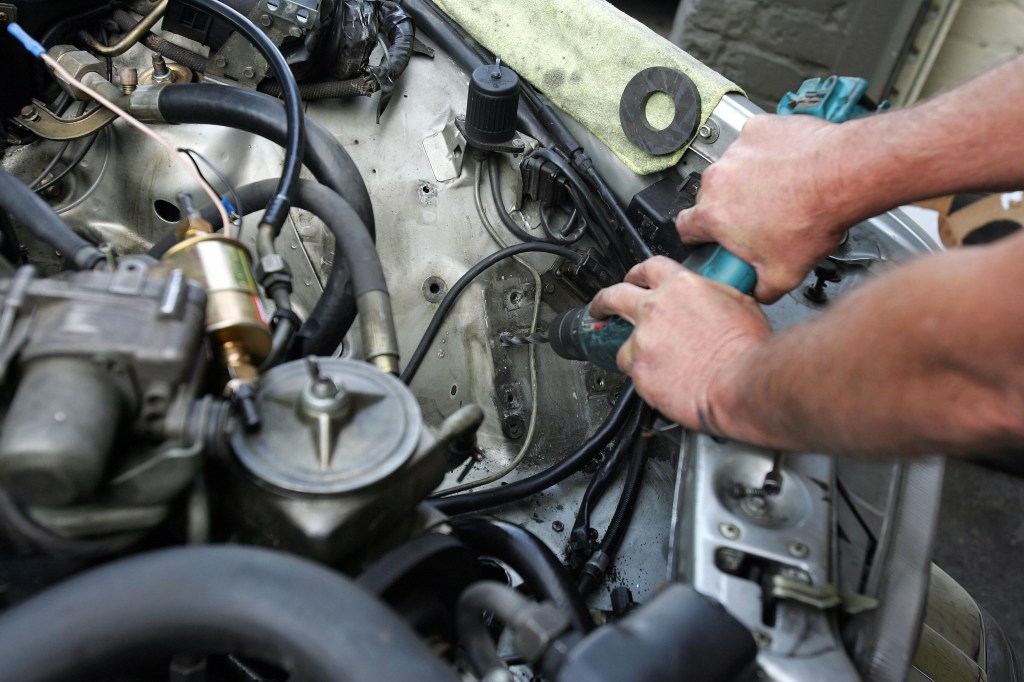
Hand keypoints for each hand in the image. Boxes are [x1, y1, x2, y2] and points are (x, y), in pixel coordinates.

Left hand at [590, 256, 771, 429]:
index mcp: (681, 286)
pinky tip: (660, 380)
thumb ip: (714, 296)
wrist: (740, 383)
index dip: (639, 273)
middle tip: (600, 308)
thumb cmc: (746, 349)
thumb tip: (712, 298)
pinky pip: (632, 371)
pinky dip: (643, 375)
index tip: (634, 279)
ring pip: (623, 342)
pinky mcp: (639, 369)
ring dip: (632, 350)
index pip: (650, 268)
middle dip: (604, 301)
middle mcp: (655, 309)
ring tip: (646, 360)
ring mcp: (643, 340)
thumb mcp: (740, 303)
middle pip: (614, 295)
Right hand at [677, 115, 854, 302]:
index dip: (697, 236)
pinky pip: (754, 145)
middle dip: (729, 209)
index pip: (684, 227)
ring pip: (733, 170)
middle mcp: (718, 179)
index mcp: (713, 215)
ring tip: (780, 193)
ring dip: (748, 181)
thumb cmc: (814, 217)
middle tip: (759, 220)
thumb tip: (757, 291)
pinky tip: (788, 168)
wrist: (844, 175)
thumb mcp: (785, 275)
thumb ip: (760, 289)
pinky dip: (766, 155)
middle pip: (711, 198)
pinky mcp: (758, 129)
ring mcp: (737, 151)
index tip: (712, 238)